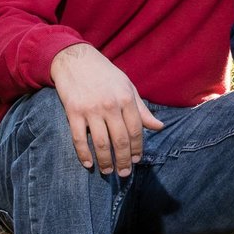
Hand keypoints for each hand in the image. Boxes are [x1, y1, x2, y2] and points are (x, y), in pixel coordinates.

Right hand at [50, 43, 164, 175]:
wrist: (75, 59)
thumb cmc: (105, 74)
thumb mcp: (128, 87)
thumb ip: (142, 110)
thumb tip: (159, 127)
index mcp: (126, 99)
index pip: (136, 130)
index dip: (137, 148)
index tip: (136, 160)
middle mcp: (110, 106)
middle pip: (120, 140)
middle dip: (124, 160)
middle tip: (124, 173)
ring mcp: (91, 110)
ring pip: (101, 143)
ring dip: (106, 161)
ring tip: (108, 172)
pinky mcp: (73, 112)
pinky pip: (79, 138)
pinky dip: (84, 154)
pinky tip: (88, 164)